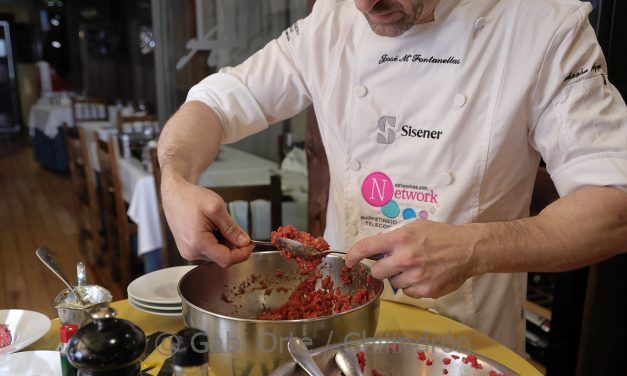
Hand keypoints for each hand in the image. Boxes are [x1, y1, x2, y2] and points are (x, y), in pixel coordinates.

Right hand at [160, 175, 253, 266]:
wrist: (174, 194)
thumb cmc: (190, 198)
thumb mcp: (216, 208)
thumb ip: (232, 228)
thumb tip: (245, 242)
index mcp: (198, 243)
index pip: (227, 259)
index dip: (242, 254)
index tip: (250, 243)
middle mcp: (191, 252)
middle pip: (222, 258)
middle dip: (233, 246)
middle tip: (233, 228)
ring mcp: (188, 252)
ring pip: (216, 255)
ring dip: (224, 243)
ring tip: (217, 225)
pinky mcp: (188, 249)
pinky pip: (208, 251)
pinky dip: (215, 242)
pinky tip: (211, 228)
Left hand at [344, 220, 477, 298]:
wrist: (467, 250)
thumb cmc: (440, 235)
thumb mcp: (414, 227)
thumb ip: (393, 237)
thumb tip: (375, 249)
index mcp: (400, 239)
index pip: (367, 247)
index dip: (353, 255)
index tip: (349, 261)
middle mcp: (405, 258)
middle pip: (377, 272)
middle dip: (382, 269)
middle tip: (394, 264)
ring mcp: (415, 276)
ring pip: (393, 283)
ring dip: (399, 277)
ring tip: (416, 267)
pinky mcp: (425, 290)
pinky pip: (408, 292)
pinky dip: (412, 286)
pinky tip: (424, 276)